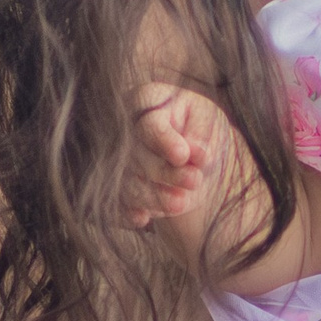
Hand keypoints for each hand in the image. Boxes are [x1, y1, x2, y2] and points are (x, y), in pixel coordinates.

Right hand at [127, 82, 213, 229]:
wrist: (194, 160)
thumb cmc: (201, 130)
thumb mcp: (209, 122)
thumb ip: (202, 134)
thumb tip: (197, 154)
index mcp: (145, 100)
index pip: (147, 121)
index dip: (163, 139)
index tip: (182, 156)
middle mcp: (121, 127)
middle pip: (134, 153)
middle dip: (163, 171)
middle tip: (195, 181)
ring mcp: (113, 159)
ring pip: (123, 182)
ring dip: (151, 196)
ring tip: (182, 203)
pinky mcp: (114, 188)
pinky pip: (111, 204)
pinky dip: (125, 213)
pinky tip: (143, 219)